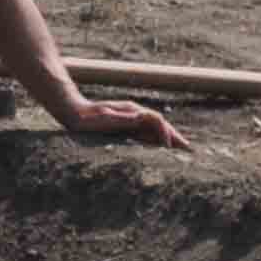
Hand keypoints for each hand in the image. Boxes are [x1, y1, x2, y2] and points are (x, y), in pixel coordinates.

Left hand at [64, 97, 191, 150]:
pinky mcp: (123, 126)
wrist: (73, 112)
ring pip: (153, 129)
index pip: (158, 122)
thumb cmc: (89, 117)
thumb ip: (128, 118)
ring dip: (166, 138)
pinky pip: (143, 133)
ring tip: (177, 148)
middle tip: (188, 148)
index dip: (169, 134)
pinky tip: (157, 146)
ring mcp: (129, 120)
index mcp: (133, 113)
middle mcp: (134, 115)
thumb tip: (147, 117)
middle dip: (173, 136)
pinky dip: (154, 139)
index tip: (178, 145)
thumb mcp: (109, 117)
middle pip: (159, 125)